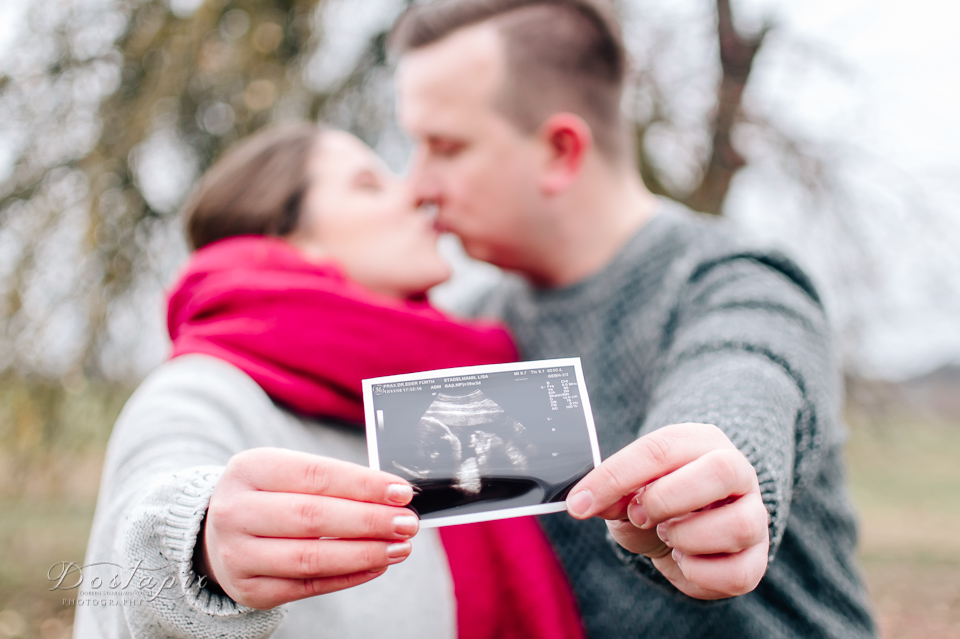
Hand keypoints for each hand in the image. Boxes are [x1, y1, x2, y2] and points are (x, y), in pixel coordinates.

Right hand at [196, 448, 419, 608]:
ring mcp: (237, 554)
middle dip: (369, 520)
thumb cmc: (268, 496)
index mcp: (249, 469)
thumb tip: (393, 496)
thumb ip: (333, 482)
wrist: (215, 533)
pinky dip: (349, 576)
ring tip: (400, 547)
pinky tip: (377, 565)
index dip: (363, 484)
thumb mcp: (286, 474)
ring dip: (365, 553)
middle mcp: (235, 511)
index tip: (402, 492)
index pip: (315, 474)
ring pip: (311, 557)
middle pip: (313, 517)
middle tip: (407, 523)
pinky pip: (308, 586)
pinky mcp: (250, 589)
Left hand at [565, 423, 768, 599]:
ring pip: (737, 526)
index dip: (615, 477)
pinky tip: (684, 559)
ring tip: (668, 535)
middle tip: (638, 515)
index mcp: (700, 442)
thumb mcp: (628, 490)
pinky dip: (699, 574)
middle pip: (721, 471)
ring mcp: (754, 514)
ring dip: (687, 537)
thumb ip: (611, 493)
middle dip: (666, 499)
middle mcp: (737, 471)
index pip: (660, 448)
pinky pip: (737, 572)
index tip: (579, 503)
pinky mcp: (757, 558)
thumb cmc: (654, 501)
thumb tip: (583, 502)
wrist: (685, 529)